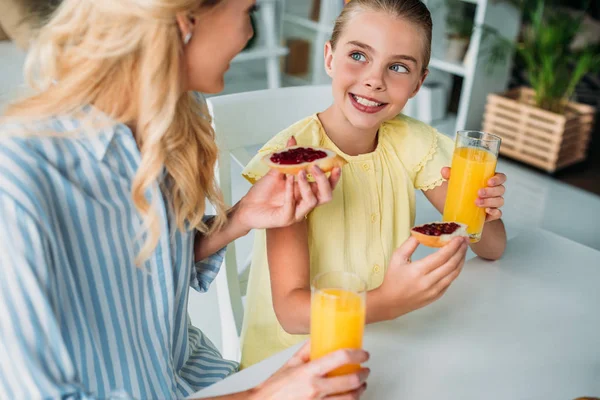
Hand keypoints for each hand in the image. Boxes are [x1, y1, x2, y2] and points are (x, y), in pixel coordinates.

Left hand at [236, 137, 341, 230]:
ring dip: (307, 185)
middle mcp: (304, 204)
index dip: (333, 178)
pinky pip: (292, 206)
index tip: (335, 165)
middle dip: (324, 180)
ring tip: (298, 172)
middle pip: (326, 196)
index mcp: (305, 193)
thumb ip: (286, 157)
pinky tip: (286, 180)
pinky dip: (290, 191)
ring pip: (312, 201)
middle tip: (314, 167)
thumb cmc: (262, 192)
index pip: (326, 188)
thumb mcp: (276, 171)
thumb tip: (293, 140)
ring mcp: (296, 213)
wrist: (246, 206)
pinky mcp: (285, 219)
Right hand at [252, 342, 369, 399]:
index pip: (340, 358)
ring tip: (361, 386)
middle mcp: (315, 389)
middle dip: (363, 375)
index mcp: (309, 372)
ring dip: (359, 391)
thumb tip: (318, 336)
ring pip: (349, 399)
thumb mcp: (291, 364)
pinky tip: (349, 398)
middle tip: (365, 370)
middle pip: (350, 381)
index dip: (356, 354)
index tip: (363, 354)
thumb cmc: (275, 388)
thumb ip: (307, 350)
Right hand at [377, 236, 467, 319]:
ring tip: (463, 250)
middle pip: (451, 264)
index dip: (453, 246)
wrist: (390, 302)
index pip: (442, 256)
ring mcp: (434, 291)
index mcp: (418, 270)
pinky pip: (450, 282)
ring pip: (454, 274)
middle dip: (460, 251)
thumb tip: (423, 232)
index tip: (459, 237)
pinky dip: (455, 271)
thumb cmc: (392, 279)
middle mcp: (429, 282)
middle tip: (465, 240)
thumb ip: (410, 244)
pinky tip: (456, 263)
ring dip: (461, 260)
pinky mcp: (437, 296)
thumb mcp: (397, 257)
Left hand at [441, 167, 505, 221]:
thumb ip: (451, 174)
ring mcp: (493, 203)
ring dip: (490, 201)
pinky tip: (487, 211)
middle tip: (479, 192)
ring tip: (476, 202)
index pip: (501, 178)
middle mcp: (494, 192)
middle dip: (491, 191)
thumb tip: (444, 170)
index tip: (489, 181)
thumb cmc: (461, 191)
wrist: (458, 210)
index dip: (498, 179)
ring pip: (499, 201)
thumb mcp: (455, 182)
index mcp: (489, 181)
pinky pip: (498, 214)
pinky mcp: (491, 215)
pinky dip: (494, 213)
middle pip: (501, 189)